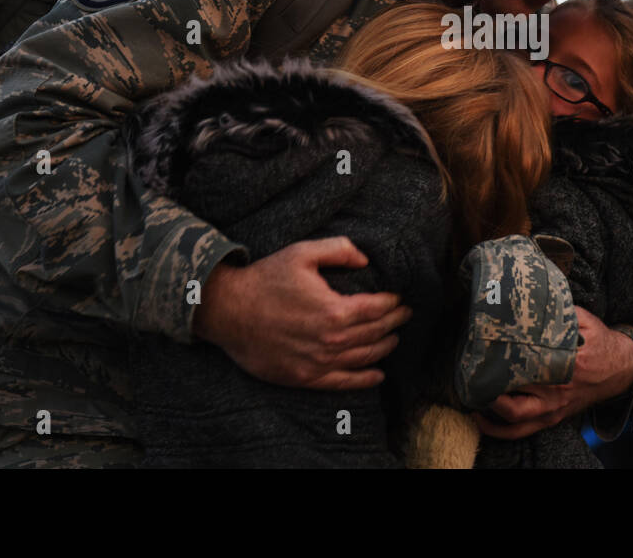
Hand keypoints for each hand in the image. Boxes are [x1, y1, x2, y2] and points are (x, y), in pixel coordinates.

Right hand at [193, 236, 411, 388]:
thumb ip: (339, 250)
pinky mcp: (304, 378)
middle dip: (394, 323)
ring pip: (364, 358)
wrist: (227, 311)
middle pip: (375, 333)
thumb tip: (365, 259)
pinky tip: (378, 374)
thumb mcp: (302, 252)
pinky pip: (343, 382)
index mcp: (334, 310)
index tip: (400, 298)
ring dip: (384, 347)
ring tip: (394, 337)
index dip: (393, 303)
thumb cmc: (265, 279)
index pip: (377, 309)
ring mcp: (318, 363)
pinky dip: (365, 379)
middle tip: (405, 315)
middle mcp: (331, 341)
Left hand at [475, 307, 632, 439]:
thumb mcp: (585, 319)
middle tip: (470, 375)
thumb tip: (532, 293)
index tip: (485, 348)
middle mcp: (559, 389)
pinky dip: (500, 430)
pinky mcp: (552, 417)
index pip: (530, 362)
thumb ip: (561, 310)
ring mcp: (554, 407)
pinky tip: (481, 418)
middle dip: (490, 388)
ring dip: (490, 412)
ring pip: (516, 419)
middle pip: (517, 395)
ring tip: (470, 398)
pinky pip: (523, 431)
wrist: (620, 369)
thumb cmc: (599, 341)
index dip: (505, 358)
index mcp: (568, 362)